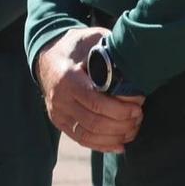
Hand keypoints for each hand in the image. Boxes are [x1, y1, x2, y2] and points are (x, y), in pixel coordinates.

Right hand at [36, 27, 144, 152]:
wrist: (46, 55)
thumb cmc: (75, 46)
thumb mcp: (91, 39)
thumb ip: (110, 50)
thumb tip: (135, 64)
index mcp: (67, 79)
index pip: (96, 103)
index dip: (121, 110)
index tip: (138, 106)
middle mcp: (59, 98)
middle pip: (95, 123)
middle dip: (123, 124)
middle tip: (138, 116)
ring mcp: (57, 112)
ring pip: (90, 135)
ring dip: (115, 136)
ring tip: (132, 128)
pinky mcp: (59, 121)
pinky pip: (82, 139)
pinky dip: (103, 145)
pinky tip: (120, 144)